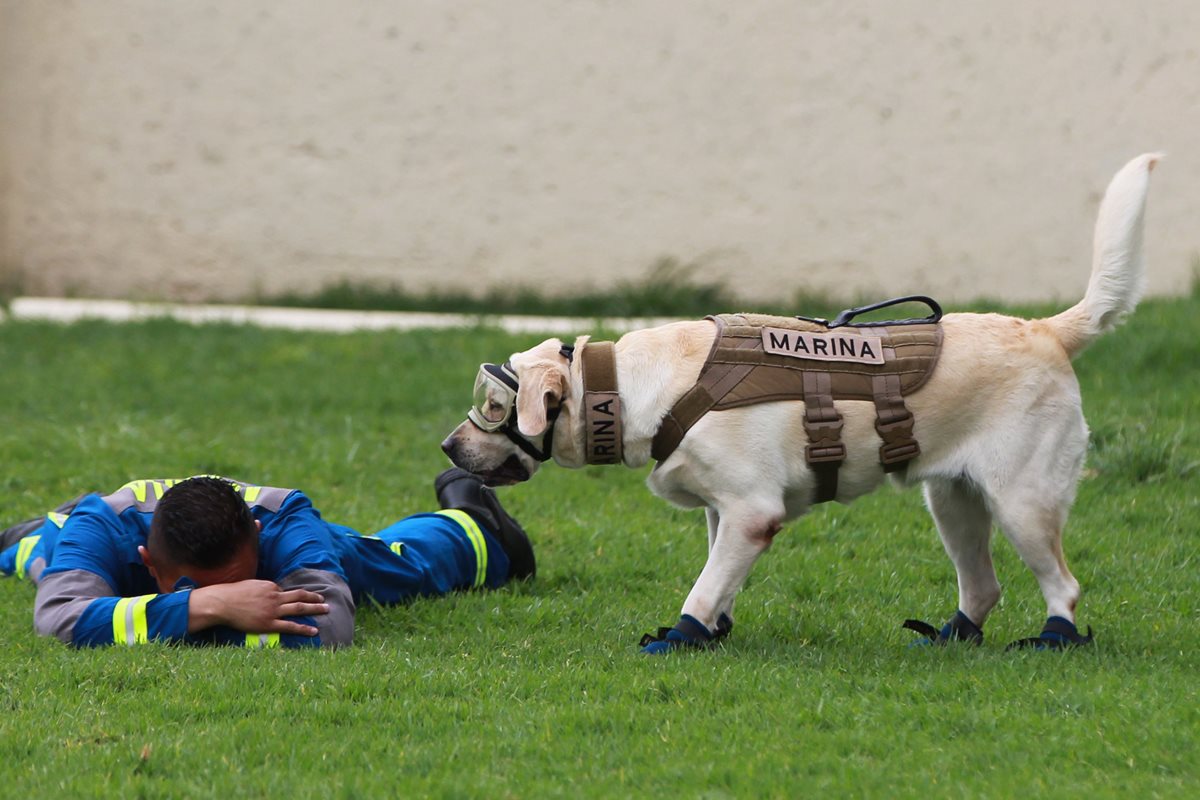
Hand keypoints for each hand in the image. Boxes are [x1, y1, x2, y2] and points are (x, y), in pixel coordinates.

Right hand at [188, 580, 328, 636]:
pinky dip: (303, 628)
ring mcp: (273, 610)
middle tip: (325, 600)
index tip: (284, 602)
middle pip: (299, 596)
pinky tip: (313, 631)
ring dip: (315, 609)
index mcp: (271, 586)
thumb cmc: (233, 594)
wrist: (222, 603)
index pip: (284, 592)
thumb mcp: (251, 585)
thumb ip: (263, 588)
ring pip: (299, 608)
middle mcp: (275, 597)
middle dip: (314, 598)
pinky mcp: (269, 624)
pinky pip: (290, 626)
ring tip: (326, 610)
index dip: (284, 597)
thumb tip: (271, 591)